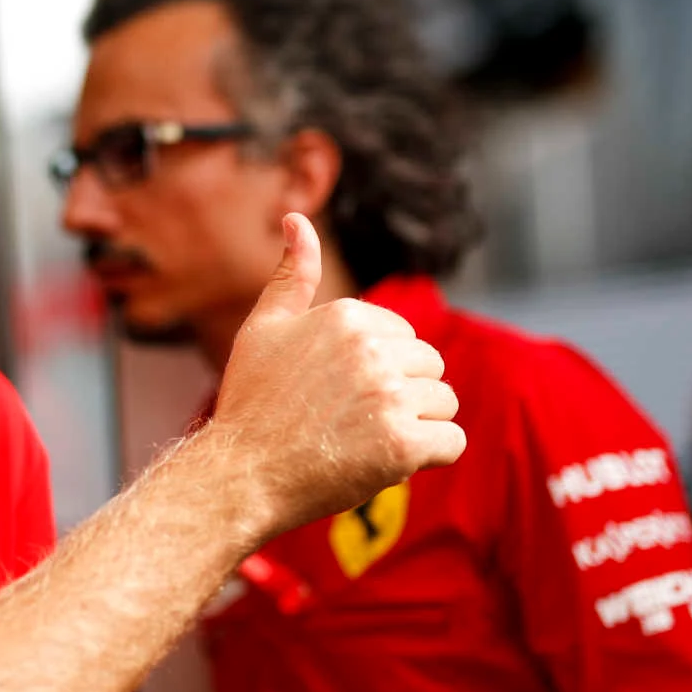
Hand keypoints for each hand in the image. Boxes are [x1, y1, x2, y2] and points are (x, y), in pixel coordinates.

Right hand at [201, 214, 463, 537]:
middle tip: (354, 422)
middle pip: (431, 368)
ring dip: (417, 426)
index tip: (340, 394)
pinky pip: (452, 442)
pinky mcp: (402, 445)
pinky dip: (429, 456)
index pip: (405, 340)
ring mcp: (390, 397)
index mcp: (347, 316)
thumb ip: (291, 274)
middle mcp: (372, 350)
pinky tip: (391, 461)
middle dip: (405, 396)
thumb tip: (296, 217)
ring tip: (368, 441)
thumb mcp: (264, 327)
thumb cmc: (251, 403)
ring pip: (444, 404)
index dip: (379, 372)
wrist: (239, 474)